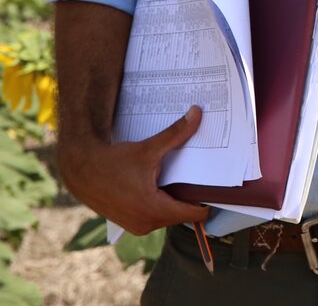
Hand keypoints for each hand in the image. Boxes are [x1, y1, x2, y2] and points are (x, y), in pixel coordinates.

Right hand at [57, 106, 211, 235]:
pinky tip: (160, 185)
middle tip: (197, 175)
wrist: (80, 170)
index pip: (195, 215)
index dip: (207, 200)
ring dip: (174, 199)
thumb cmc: (113, 161)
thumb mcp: (148, 149)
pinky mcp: (130, 224)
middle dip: (190, 196)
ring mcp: (137, 226)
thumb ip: (176, 134)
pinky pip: (155, 215)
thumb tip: (197, 113)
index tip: (215, 185)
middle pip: (183, 213)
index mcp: (155, 211)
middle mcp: (147, 224)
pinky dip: (160, 202)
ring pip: (169, 214)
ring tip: (177, 178)